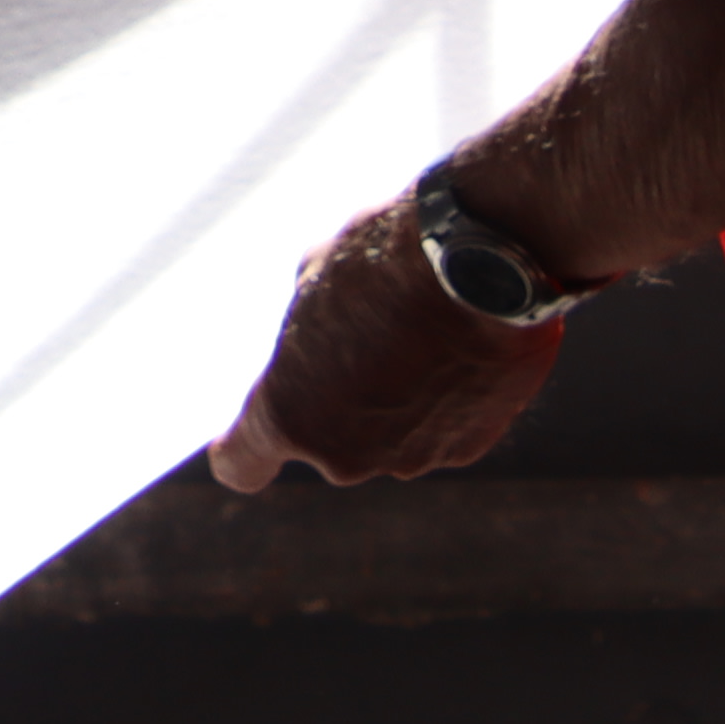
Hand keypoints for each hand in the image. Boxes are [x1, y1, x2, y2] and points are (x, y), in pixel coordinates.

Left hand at [206, 196, 568, 490]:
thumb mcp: (316, 273)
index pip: (242, 462)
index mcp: (288, 413)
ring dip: (396, 396)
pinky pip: (441, 428)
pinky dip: (445, 398)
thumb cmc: (386, 260)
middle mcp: (344, 455)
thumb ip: (307, 325)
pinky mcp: (465, 449)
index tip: (238, 442)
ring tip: (423, 328)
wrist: (486, 264)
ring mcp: (407, 458)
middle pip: (328, 437)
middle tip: (367, 336)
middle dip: (340, 398)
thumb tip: (319, 332)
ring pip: (389, 433)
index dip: (239, 451)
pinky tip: (460, 344)